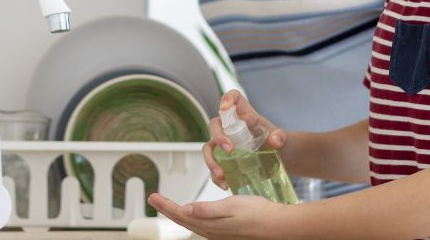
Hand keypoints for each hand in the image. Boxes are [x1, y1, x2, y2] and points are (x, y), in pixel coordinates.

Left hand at [148, 191, 286, 239]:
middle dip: (167, 209)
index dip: (165, 205)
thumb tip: (185, 209)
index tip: (153, 197)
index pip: (180, 214)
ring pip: (190, 223)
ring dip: (177, 214)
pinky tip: (193, 214)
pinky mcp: (225, 232)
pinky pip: (201, 224)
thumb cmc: (257, 214)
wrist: (276, 225)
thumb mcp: (230, 206)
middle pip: (182, 220)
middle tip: (154, 199)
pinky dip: (191, 218)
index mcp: (209, 225)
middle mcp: (211, 231)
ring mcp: (218, 233)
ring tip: (168, 206)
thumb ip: (207, 209)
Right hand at [203, 90, 286, 189]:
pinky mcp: (225, 160)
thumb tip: (275, 140)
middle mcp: (231, 127)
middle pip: (215, 125)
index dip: (226, 99)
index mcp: (245, 115)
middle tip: (229, 150)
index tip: (225, 108)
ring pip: (209, 148)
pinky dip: (216, 176)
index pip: (233, 98)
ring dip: (211, 161)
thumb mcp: (284, 139)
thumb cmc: (280, 143)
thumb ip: (281, 137)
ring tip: (220, 175)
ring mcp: (226, 143)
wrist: (282, 159)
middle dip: (218, 137)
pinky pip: (214, 166)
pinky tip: (225, 184)